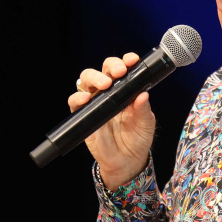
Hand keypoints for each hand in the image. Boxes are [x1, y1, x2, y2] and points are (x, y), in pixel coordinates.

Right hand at [68, 52, 155, 188]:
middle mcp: (108, 93)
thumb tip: (143, 94)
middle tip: (119, 72)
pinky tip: (86, 99)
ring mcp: (95, 103)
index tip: (132, 60)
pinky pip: (74, 102)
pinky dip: (77, 97)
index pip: (122, 70)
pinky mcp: (83, 116)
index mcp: (125, 90)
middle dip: (110, 66)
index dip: (126, 61)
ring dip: (94, 77)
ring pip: (86, 81)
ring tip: (104, 84)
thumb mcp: (146, 124)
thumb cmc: (137, 139)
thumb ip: (144, 109)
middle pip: (103, 70)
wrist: (127, 161)